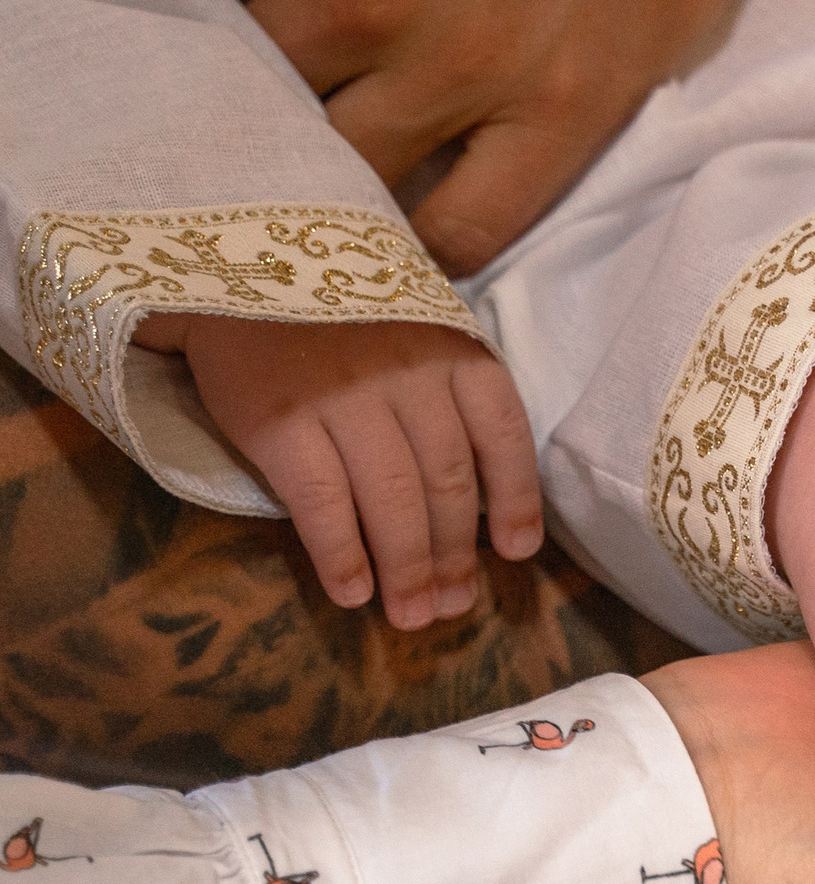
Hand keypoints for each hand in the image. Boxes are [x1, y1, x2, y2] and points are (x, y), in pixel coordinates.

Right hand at [135, 314, 543, 629]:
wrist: (230, 269)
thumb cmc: (340, 317)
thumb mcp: (417, 332)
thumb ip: (452, 397)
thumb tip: (485, 503)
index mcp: (453, 351)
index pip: (503, 434)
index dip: (515, 500)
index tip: (515, 553)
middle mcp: (408, 374)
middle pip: (447, 482)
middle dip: (454, 555)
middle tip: (452, 606)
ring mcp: (345, 396)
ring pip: (393, 500)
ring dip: (407, 569)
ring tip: (411, 615)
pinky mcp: (280, 419)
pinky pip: (323, 502)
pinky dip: (342, 554)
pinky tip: (352, 592)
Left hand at [152, 0, 814, 275]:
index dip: (153, 31)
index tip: (168, 56)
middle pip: (243, 101)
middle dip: (236, 124)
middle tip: (249, 141)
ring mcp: (462, 60)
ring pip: (340, 179)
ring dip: (324, 196)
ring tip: (324, 203)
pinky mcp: (561, 113)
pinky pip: (465, 228)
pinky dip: (428, 248)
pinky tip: (414, 237)